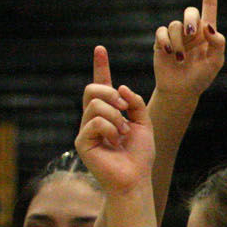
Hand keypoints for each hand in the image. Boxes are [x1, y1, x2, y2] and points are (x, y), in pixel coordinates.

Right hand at [76, 47, 154, 194]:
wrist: (136, 178)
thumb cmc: (140, 154)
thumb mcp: (144, 123)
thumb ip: (135, 103)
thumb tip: (119, 87)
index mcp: (110, 112)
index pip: (102, 85)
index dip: (101, 67)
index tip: (100, 49)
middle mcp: (94, 118)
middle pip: (93, 89)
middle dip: (110, 94)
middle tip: (126, 109)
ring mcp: (86, 129)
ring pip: (95, 105)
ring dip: (116, 116)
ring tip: (123, 133)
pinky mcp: (82, 141)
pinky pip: (94, 122)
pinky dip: (110, 128)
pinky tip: (115, 141)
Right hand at [151, 0, 224, 100]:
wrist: (181, 90)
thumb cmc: (201, 77)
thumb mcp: (216, 62)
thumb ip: (218, 43)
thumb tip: (209, 26)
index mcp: (208, 33)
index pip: (210, 7)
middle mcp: (192, 30)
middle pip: (190, 11)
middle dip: (191, 20)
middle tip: (193, 34)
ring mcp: (176, 35)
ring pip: (175, 25)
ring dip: (178, 42)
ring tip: (180, 58)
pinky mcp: (161, 41)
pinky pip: (161, 32)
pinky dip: (165, 42)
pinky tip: (168, 53)